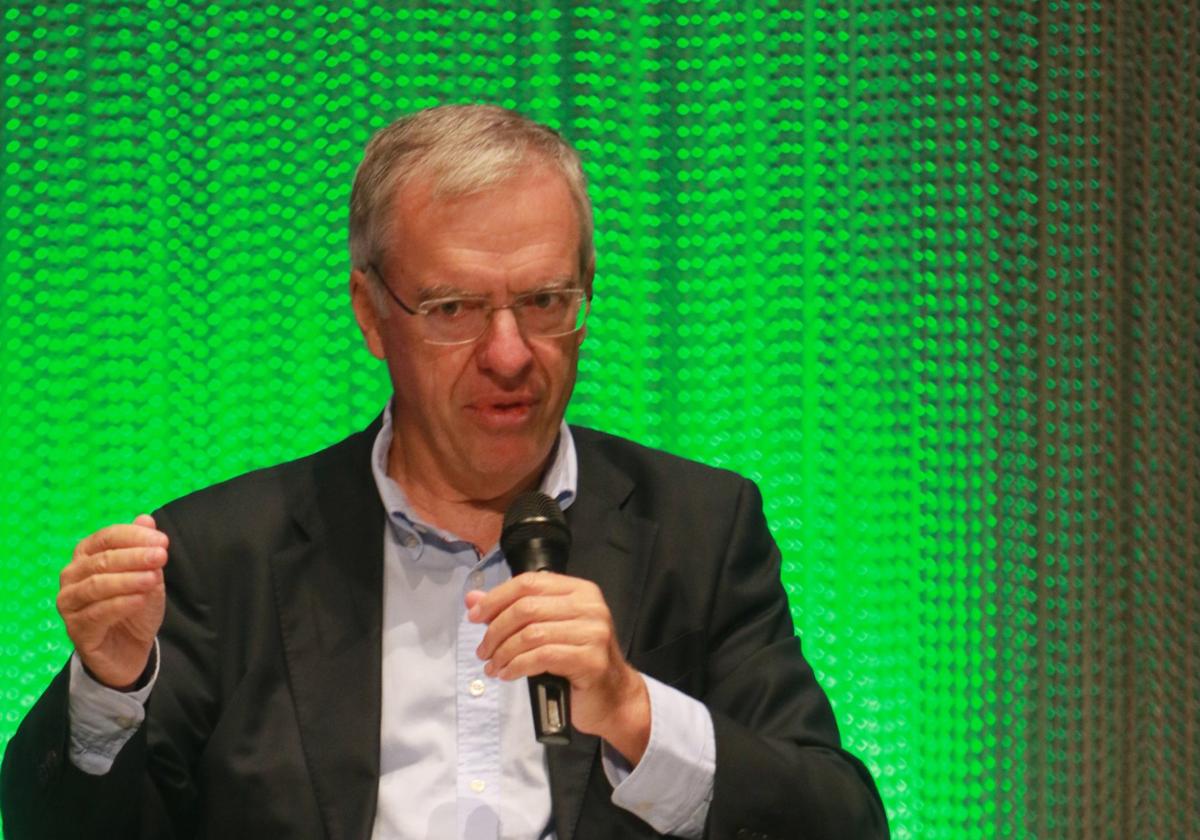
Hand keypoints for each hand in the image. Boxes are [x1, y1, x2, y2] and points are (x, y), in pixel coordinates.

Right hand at [57, 514, 167, 689]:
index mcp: (86, 556)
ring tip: (153, 578)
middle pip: (101, 560)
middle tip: (162, 557)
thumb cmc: (135, 607)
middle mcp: (72, 576)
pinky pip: (96, 613)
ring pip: (96, 585)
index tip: (162, 541)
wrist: (130, 650)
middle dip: (134, 556)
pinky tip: (140, 599)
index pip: (106, 537)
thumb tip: (146, 519)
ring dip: (128, 579)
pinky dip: (120, 604)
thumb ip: (145, 549)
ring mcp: (70, 603)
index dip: (134, 536)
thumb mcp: (148, 575)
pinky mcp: (76, 629)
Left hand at [467, 573, 649, 763]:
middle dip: (496, 630)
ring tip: (493, 666)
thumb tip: (473, 599)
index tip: (474, 617)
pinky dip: (517, 666)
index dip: (496, 598)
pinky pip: (541, 657)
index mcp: (580, 590)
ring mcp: (594, 632)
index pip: (529, 583)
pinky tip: (507, 674)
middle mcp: (590, 606)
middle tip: (483, 651)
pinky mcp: (591, 659)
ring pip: (531, 634)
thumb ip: (513, 611)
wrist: (613, 697)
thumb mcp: (547, 630)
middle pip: (527, 607)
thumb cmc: (578, 661)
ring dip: (503, 652)